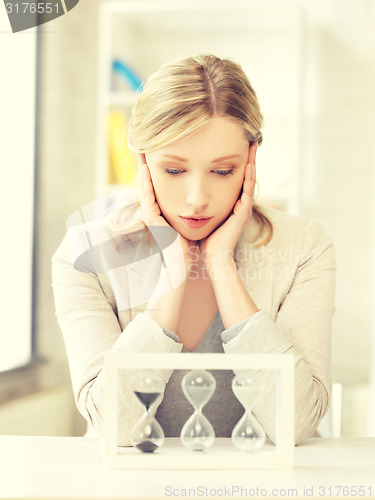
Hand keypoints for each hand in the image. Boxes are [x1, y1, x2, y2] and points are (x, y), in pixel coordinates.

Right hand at [139, 155, 197, 272]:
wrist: (190, 262)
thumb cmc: (194, 242)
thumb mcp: (192, 217)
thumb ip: (193, 204)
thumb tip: (203, 192)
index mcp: (163, 210)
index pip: (158, 185)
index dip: (159, 168)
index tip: (159, 151)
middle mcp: (155, 212)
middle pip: (148, 184)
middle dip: (146, 166)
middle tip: (145, 147)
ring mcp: (151, 216)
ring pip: (144, 188)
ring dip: (142, 170)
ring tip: (142, 153)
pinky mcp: (151, 220)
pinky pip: (146, 197)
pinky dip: (145, 183)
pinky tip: (145, 169)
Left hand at [199, 142, 256, 267]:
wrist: (210, 257)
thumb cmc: (203, 239)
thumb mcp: (200, 213)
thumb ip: (197, 201)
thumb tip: (185, 190)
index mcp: (229, 202)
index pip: (232, 176)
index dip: (233, 160)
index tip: (231, 143)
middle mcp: (238, 202)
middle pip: (244, 174)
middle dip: (246, 157)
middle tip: (246, 137)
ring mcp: (242, 207)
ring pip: (249, 179)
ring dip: (251, 162)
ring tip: (252, 145)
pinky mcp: (242, 213)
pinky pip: (247, 191)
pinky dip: (249, 177)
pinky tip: (249, 164)